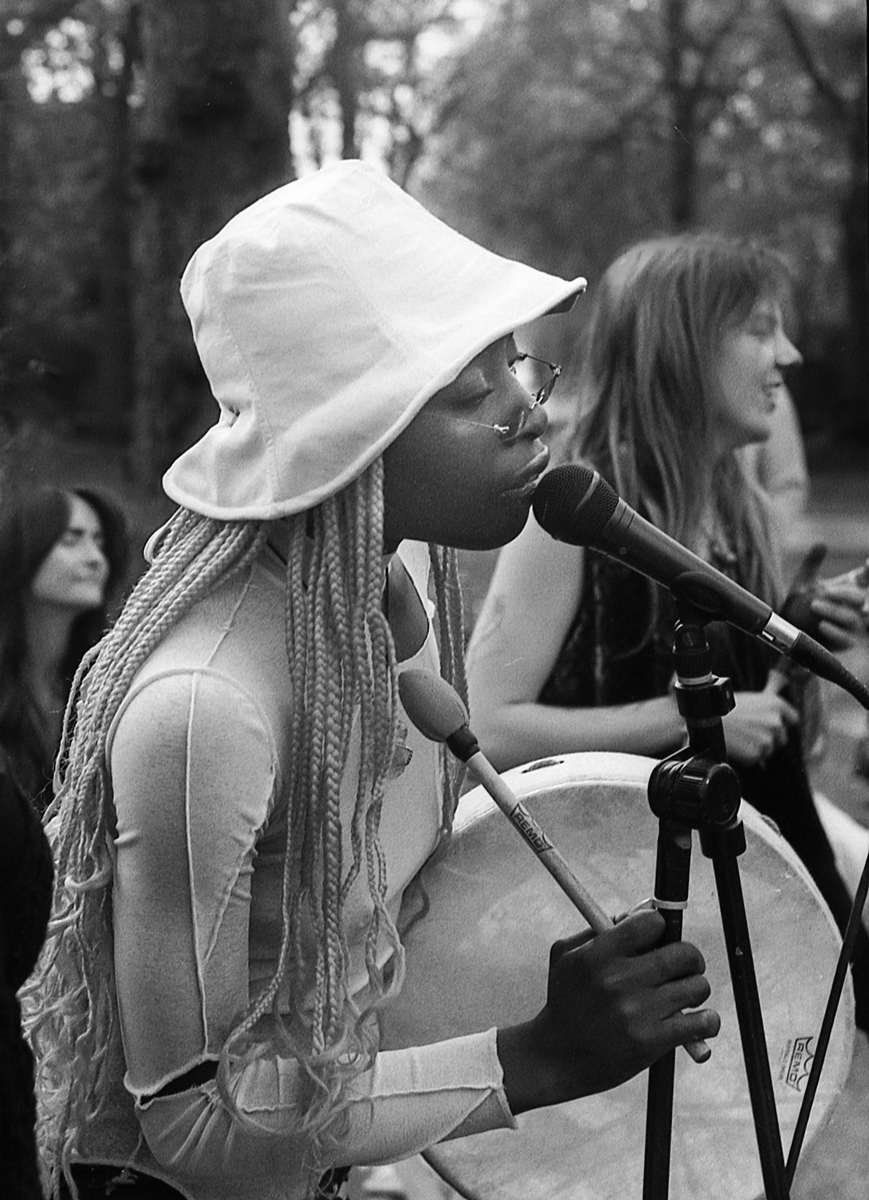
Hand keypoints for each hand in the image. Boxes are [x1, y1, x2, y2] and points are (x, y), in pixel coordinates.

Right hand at [497, 910, 718, 1113]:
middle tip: (685, 966)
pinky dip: (707, 1021)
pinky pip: (701, 1023)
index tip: (660, 938)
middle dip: (690, 958)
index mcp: (598, 954)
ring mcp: (636, 1012)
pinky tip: (699, 1020)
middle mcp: (618, 980)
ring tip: (685, 995)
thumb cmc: (565, 1001)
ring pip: (697, 987)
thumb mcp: (567, 956)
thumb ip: (600, 930)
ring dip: (696, 989)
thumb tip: (642, 913)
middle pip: (683, 954)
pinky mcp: (651, 1042)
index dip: (660, 927)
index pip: (652, 923)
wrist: (556, 1057)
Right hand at [721, 687, 799, 765]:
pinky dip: (747, 756)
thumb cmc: (724, 708)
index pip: (793, 719)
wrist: (706, 720)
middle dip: (768, 737)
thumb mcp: (751, 698)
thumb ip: (768, 706)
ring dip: (757, 747)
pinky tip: (736, 745)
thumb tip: (778, 700)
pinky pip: (756, 759)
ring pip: (768, 749)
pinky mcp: (757, 754)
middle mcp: (776, 721)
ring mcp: (767, 739)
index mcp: (777, 704)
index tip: (773, 726)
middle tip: (749, 732)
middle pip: (782, 737)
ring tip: (739, 737)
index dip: (782, 723)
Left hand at [784, 559, 868, 651]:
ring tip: (814, 605)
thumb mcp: (803, 585)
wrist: (789, 639)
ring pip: (853, 619)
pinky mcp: (849, 646)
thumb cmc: (799, 610)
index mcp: (851, 590)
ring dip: (835, 612)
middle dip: (845, 595)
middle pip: (859, 599)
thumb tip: (821, 544)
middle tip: (827, 592)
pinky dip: (836, 632)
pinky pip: (847, 639)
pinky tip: (822, 626)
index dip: (868, 572)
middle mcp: (857, 609)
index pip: (865, 578)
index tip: (867, 564)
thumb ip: (812, 564)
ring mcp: (856, 629)